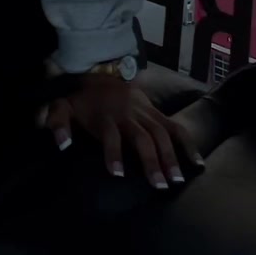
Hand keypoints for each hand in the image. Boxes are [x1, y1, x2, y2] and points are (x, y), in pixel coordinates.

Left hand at [42, 74, 204, 189]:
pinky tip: (198, 164)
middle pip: (142, 137)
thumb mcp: (63, 105)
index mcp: (105, 116)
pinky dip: (188, 144)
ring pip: (161, 134)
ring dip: (171, 157)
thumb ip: (58, 123)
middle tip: (160, 186)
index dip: (113, 153)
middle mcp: (128, 115)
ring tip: (178, 181)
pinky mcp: (157, 112)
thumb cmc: (82, 97)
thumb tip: (62, 146)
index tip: (118, 174)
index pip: (110, 135)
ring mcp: (146, 113)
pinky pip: (176, 127)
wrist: (101, 68)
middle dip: (151, 161)